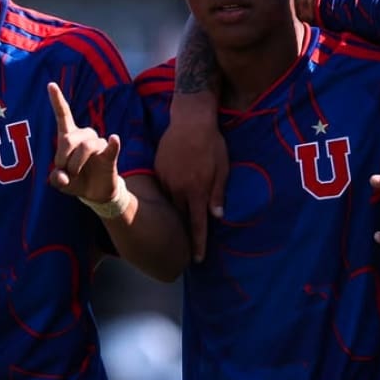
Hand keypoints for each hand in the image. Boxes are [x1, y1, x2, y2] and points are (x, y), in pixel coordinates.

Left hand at [47, 82, 121, 202]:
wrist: (96, 193)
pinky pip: (111, 148)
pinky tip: (114, 139)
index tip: (50, 84)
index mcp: (70, 137)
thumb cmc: (76, 181)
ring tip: (74, 175)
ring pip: (85, 147)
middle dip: (62, 157)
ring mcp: (99, 144)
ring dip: (75, 164)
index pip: (63, 115)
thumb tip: (62, 176)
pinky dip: (113, 144)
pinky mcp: (110, 155)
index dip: (57, 100)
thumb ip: (56, 179)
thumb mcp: (61, 182)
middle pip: (70, 138)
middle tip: (63, 172)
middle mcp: (85, 136)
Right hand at [154, 91, 226, 261]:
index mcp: (196, 191)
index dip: (197, 243)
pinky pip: (163, 187)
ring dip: (177, 208)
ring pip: (170, 202)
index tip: (197, 259)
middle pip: (180, 216)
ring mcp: (165, 179)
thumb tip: (217, 216)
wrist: (190, 121)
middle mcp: (178, 189)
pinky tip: (176, 184)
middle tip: (188, 238)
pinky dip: (170, 191)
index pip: (197, 224)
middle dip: (185, 228)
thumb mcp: (222, 169)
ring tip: (183, 208)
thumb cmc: (212, 144)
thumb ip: (218, 194)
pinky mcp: (158, 170)